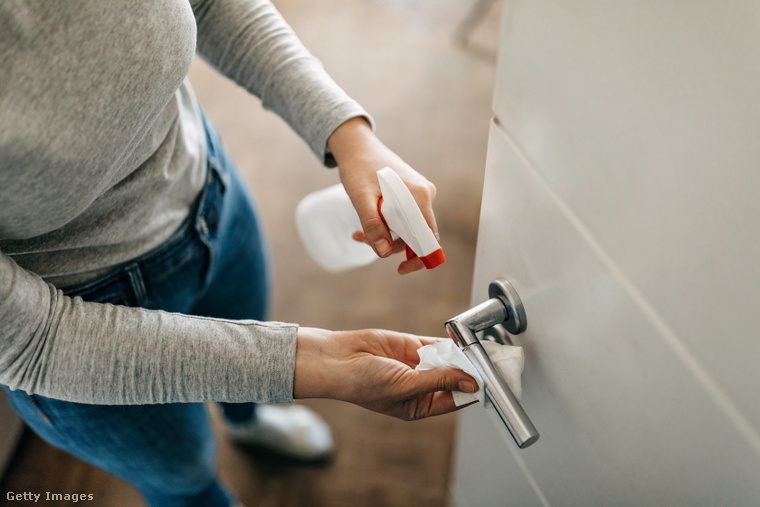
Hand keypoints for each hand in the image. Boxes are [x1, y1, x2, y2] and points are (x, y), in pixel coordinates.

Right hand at [293, 327, 477, 420]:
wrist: (338, 359)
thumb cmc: (362, 384)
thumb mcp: (406, 386)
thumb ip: (439, 380)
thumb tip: (469, 381)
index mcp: (418, 406)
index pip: (453, 400)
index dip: (469, 390)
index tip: (486, 381)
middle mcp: (420, 387)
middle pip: (453, 379)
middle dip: (467, 372)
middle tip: (485, 362)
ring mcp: (416, 366)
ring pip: (447, 360)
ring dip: (460, 356)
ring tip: (475, 350)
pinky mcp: (411, 346)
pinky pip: (436, 344)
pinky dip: (449, 342)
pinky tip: (460, 340)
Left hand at [327, 117, 438, 274]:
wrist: (357, 146)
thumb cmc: (358, 168)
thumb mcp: (361, 198)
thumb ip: (373, 225)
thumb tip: (384, 253)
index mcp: (419, 196)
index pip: (429, 238)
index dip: (419, 259)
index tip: (401, 269)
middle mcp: (425, 195)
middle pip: (418, 235)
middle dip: (393, 246)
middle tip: (364, 242)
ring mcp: (420, 194)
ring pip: (410, 228)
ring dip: (387, 236)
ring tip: (359, 232)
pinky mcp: (413, 194)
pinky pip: (406, 218)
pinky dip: (388, 225)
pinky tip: (368, 222)